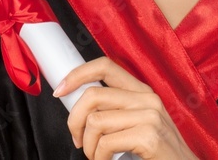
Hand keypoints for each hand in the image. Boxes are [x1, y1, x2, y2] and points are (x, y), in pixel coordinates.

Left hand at [52, 56, 197, 159]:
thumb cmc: (157, 152)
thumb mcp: (137, 122)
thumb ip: (114, 110)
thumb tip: (78, 107)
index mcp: (142, 90)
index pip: (105, 66)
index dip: (77, 74)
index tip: (60, 91)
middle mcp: (147, 98)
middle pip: (93, 95)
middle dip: (75, 120)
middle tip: (78, 139)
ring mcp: (150, 115)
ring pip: (95, 121)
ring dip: (88, 145)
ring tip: (96, 156)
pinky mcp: (148, 136)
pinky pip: (105, 143)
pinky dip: (98, 158)